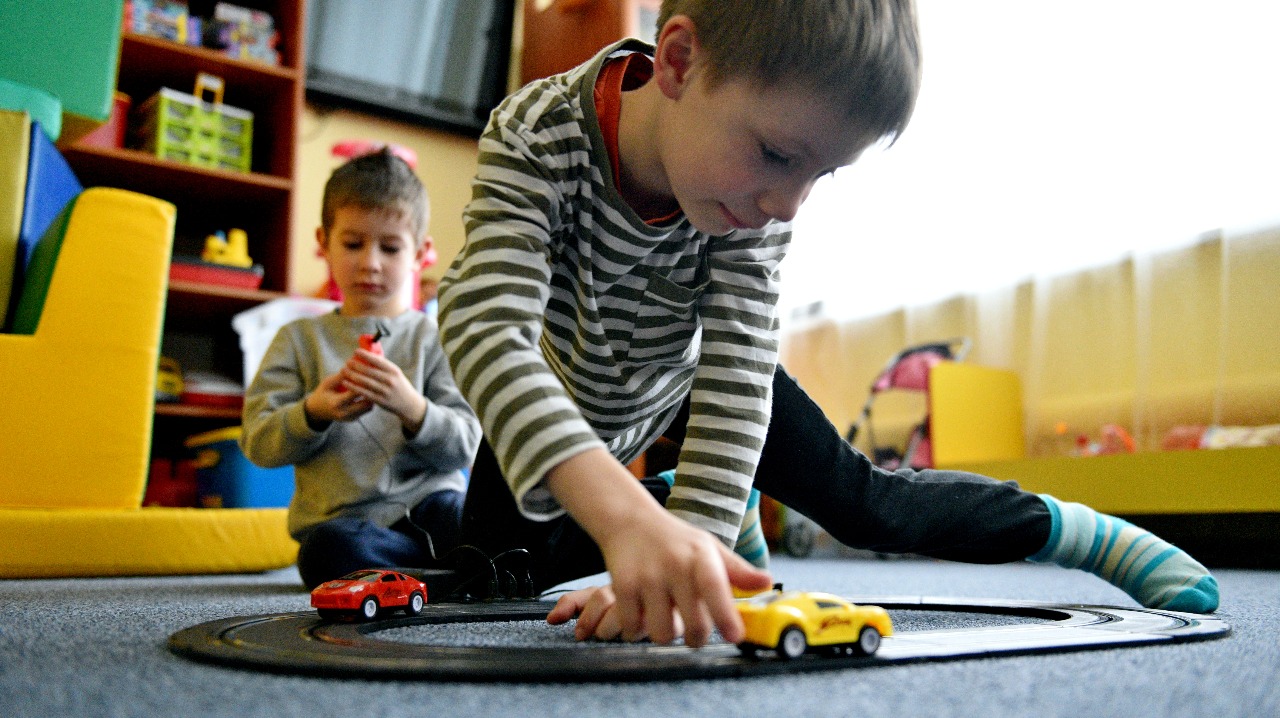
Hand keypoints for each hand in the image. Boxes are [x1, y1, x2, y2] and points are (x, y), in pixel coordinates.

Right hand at [303, 372, 373, 426]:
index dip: (364, 383)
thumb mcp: (328, 383)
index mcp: (336, 403)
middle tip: (377, 381)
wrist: (317, 410)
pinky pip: (366, 410)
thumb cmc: (323, 392)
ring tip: (376, 386)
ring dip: (372, 397)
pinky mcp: (354, 419)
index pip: (355, 393)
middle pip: (365, 403)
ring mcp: (350, 418)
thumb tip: (353, 364)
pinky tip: (372, 392)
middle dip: (372, 391)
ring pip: (368, 407)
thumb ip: (341, 376)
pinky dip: (370, 401)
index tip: (371, 374)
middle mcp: (344, 413)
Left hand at [339, 349, 427, 432]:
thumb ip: (383, 366)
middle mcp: (390, 380)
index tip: (356, 351)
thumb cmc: (399, 385)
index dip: (366, 355)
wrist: (409, 404)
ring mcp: (385, 391)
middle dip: (356, 365)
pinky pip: (363, 392)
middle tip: (347, 361)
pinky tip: (346, 383)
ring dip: (352, 375)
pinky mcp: (380, 400)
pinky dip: (353, 387)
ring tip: (344, 370)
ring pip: (364, 381)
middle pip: (369, 370)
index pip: (378, 360)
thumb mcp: (395, 374)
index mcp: (394, 371)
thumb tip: (369, 355)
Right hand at [544, 449, 772, 646]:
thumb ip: (737, 570)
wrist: (630, 521)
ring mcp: (647, 577)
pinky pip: (633, 627)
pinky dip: (637, 628)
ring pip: (662, 633)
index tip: (735, 637)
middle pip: (693, 626)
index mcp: (700, 556)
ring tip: (665, 617)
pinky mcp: (622, 586)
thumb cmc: (676, 540)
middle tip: (694, 632)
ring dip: (665, 633)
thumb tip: (767, 582)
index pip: (715, 588)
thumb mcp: (709, 548)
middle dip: (696, 637)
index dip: (726, 615)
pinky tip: (642, 612)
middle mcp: (674, 565)